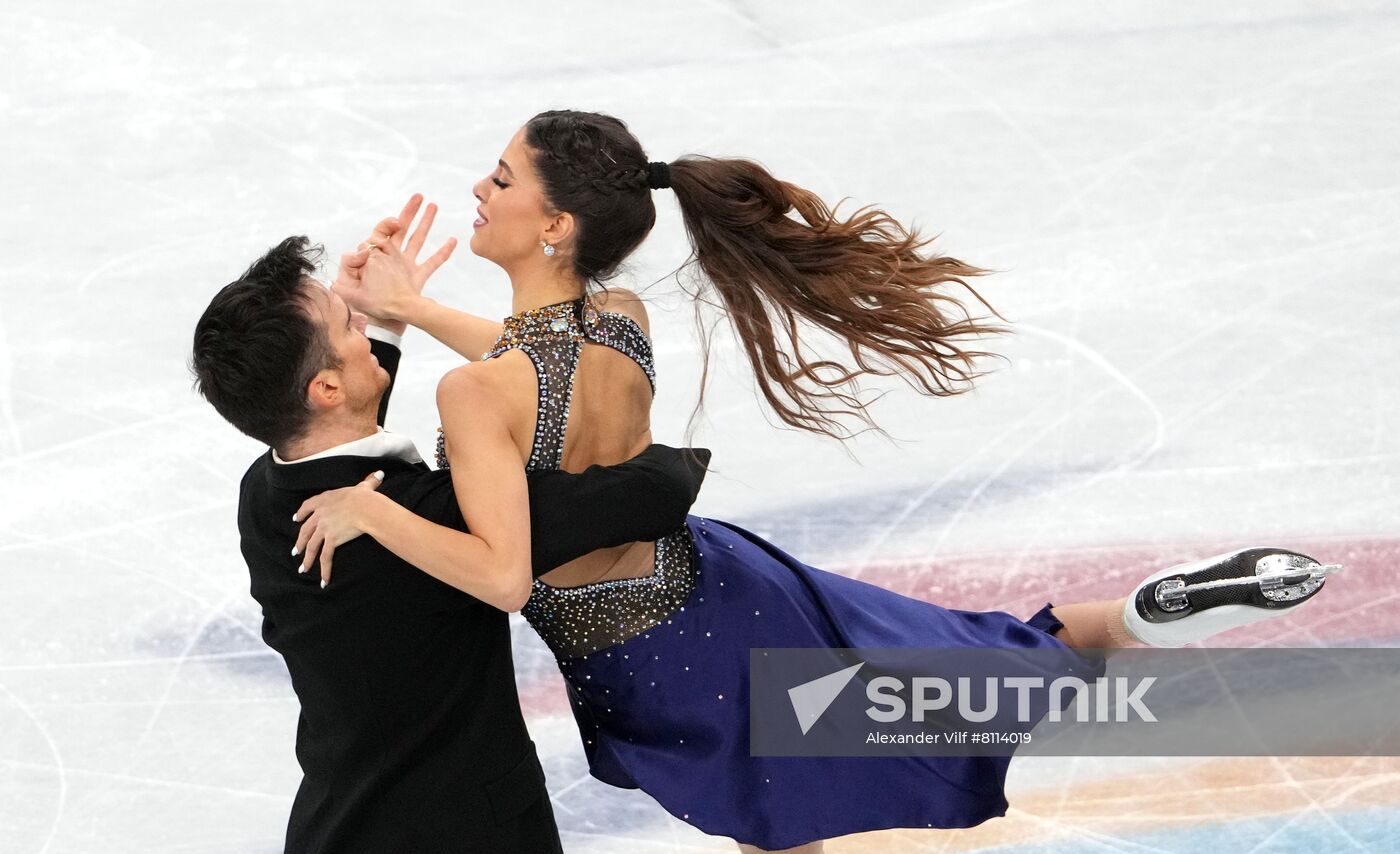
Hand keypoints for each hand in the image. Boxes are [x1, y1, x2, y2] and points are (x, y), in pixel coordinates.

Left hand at [292, 471, 385, 587]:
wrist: (366, 508)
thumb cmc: (365, 497)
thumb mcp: (365, 486)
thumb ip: (369, 481)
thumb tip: (380, 473)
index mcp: (325, 499)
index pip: (308, 506)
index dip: (301, 514)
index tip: (296, 519)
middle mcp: (320, 514)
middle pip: (305, 530)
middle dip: (300, 542)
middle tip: (296, 551)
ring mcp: (324, 528)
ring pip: (311, 546)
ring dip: (307, 558)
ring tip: (303, 568)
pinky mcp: (331, 540)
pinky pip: (325, 557)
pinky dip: (324, 570)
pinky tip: (324, 581)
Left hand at [334, 194, 457, 321]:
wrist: (381, 324)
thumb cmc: (362, 307)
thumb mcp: (347, 287)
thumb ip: (349, 266)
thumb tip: (361, 250)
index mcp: (375, 258)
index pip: (379, 234)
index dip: (385, 226)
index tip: (394, 226)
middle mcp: (392, 258)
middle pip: (401, 229)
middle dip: (409, 212)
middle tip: (418, 196)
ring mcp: (406, 267)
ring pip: (418, 240)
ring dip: (426, 223)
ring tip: (434, 206)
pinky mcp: (418, 278)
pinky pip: (433, 263)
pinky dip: (443, 252)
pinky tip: (453, 241)